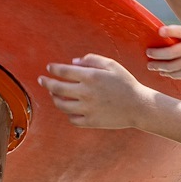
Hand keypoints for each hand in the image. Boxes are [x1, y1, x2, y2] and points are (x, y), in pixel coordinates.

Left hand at [39, 53, 163, 129]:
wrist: (139, 106)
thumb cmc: (125, 83)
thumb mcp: (111, 65)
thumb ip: (91, 60)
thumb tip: (73, 62)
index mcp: (90, 77)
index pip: (63, 72)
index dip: (53, 69)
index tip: (49, 68)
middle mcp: (86, 93)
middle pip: (57, 88)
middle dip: (46, 82)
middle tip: (42, 80)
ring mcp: (87, 109)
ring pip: (61, 104)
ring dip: (54, 98)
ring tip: (53, 94)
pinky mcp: (90, 121)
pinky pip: (72, 118)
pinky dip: (67, 112)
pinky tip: (69, 107)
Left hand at [147, 25, 180, 78]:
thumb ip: (179, 33)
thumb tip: (159, 32)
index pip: (180, 31)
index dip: (169, 31)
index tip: (160, 31)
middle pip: (170, 53)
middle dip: (156, 54)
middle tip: (148, 53)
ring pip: (171, 66)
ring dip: (159, 67)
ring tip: (151, 65)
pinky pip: (177, 74)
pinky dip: (168, 74)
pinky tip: (163, 72)